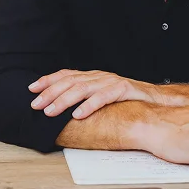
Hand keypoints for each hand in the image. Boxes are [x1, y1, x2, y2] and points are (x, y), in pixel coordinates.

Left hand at [29, 70, 157, 118]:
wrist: (157, 99)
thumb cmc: (128, 101)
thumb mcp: (102, 97)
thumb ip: (85, 98)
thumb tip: (60, 107)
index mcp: (93, 77)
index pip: (66, 75)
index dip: (48, 80)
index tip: (31, 88)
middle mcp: (100, 76)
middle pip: (70, 81)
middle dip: (50, 93)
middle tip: (36, 104)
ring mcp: (111, 81)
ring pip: (83, 88)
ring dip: (64, 100)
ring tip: (51, 111)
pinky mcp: (124, 89)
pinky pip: (104, 97)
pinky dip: (89, 105)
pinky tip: (78, 114)